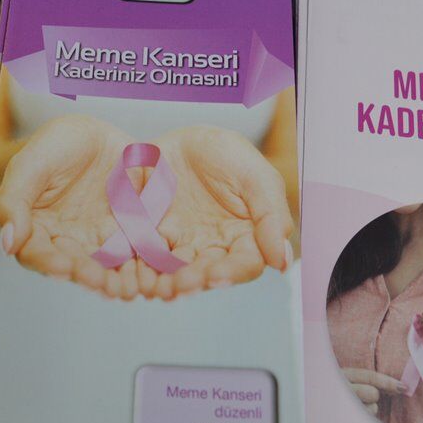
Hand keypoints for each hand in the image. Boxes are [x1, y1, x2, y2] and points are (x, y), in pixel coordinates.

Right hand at [0, 115, 137, 295]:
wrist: (104, 133)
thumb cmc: (60, 143)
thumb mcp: (32, 162)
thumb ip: (14, 200)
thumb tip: (8, 243)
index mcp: (34, 227)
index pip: (35, 252)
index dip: (47, 262)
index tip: (62, 266)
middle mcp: (65, 240)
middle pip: (71, 266)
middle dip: (84, 274)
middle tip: (97, 280)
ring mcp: (97, 240)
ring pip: (103, 267)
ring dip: (113, 279)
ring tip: (122, 285)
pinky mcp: (128, 235)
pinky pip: (134, 255)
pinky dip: (139, 266)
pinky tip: (146, 272)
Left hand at [146, 125, 293, 299]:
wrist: (179, 136)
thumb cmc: (225, 153)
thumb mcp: (255, 176)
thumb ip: (271, 216)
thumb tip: (284, 262)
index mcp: (246, 236)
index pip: (245, 264)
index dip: (232, 273)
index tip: (216, 275)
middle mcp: (215, 247)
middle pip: (208, 273)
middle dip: (196, 280)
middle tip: (183, 283)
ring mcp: (182, 243)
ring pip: (178, 271)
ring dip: (169, 282)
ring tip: (161, 286)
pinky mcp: (152, 235)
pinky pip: (147, 256)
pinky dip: (143, 269)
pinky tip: (139, 275)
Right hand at [341, 367, 404, 415]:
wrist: (317, 408)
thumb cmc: (338, 393)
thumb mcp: (349, 380)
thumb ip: (368, 381)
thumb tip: (398, 387)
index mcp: (342, 374)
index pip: (370, 376)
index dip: (388, 382)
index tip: (403, 387)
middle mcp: (341, 387)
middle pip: (372, 393)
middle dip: (373, 396)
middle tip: (363, 397)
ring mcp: (341, 404)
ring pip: (371, 409)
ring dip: (369, 409)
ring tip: (356, 408)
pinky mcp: (344, 419)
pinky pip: (367, 421)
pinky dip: (365, 420)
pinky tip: (355, 417)